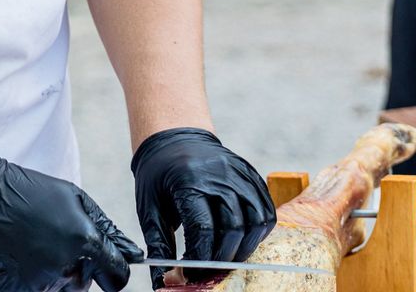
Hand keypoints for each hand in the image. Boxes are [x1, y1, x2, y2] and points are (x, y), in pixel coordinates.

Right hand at [0, 151, 142, 291]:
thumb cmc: (30, 193)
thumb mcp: (76, 199)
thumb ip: (107, 229)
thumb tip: (133, 252)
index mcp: (85, 242)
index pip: (116, 276)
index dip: (115, 273)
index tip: (110, 269)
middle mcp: (65, 267)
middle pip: (85, 284)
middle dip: (80, 268)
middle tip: (60, 242)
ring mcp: (39, 282)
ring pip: (61, 289)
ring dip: (57, 273)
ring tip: (39, 245)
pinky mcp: (16, 291)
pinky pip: (36, 291)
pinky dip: (34, 278)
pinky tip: (24, 255)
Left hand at [131, 128, 276, 288]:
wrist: (175, 138)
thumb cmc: (159, 175)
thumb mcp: (149, 208)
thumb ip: (159, 245)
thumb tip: (163, 282)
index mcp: (189, 182)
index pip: (203, 229)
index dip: (199, 258)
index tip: (190, 273)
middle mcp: (219, 176)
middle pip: (234, 228)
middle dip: (223, 258)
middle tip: (209, 271)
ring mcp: (239, 173)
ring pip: (256, 220)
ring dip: (245, 247)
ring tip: (228, 257)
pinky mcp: (250, 174)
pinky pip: (266, 207)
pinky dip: (259, 230)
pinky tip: (242, 238)